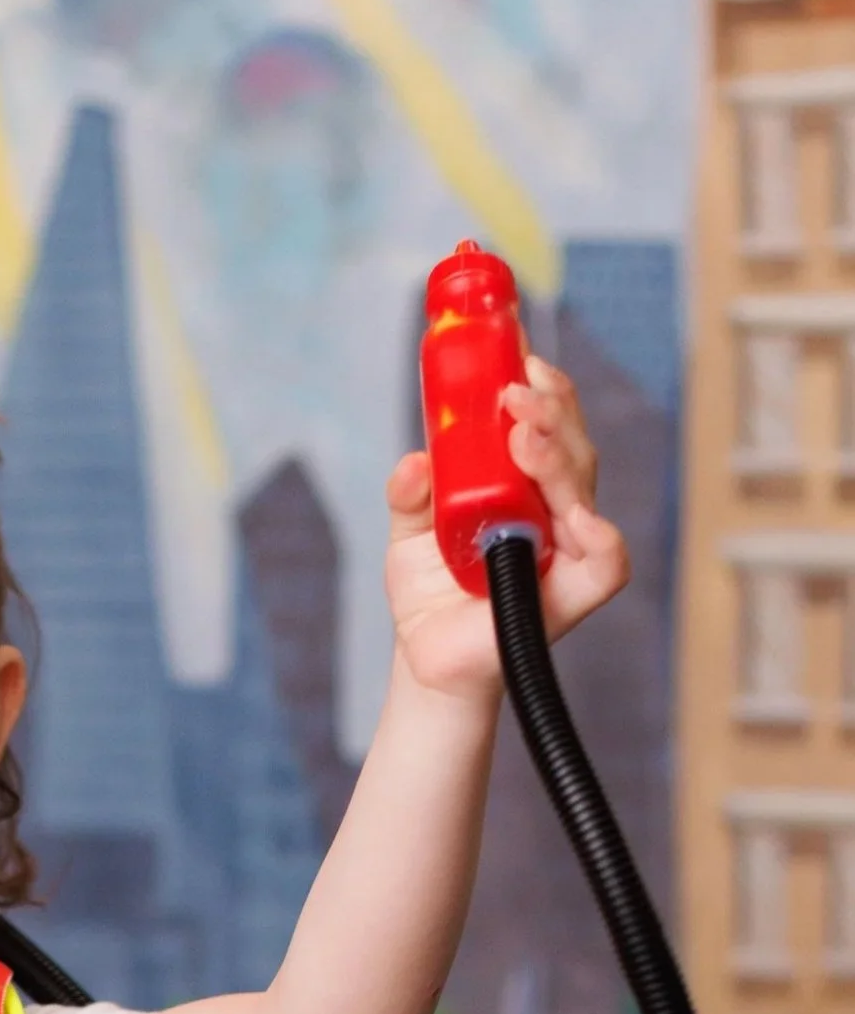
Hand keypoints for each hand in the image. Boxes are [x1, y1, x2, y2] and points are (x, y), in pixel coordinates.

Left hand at [384, 354, 629, 699]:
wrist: (428, 662)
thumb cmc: (431, 595)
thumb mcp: (406, 535)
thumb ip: (409, 495)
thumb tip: (413, 463)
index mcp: (523, 482)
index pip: (545, 420)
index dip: (536, 383)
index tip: (513, 351)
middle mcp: (555, 507)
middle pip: (572, 443)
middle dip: (550, 408)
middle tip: (514, 391)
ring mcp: (569, 547)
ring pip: (584, 487)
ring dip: (558, 453)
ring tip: (524, 432)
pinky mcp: (575, 594)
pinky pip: (606, 560)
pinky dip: (596, 533)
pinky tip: (575, 515)